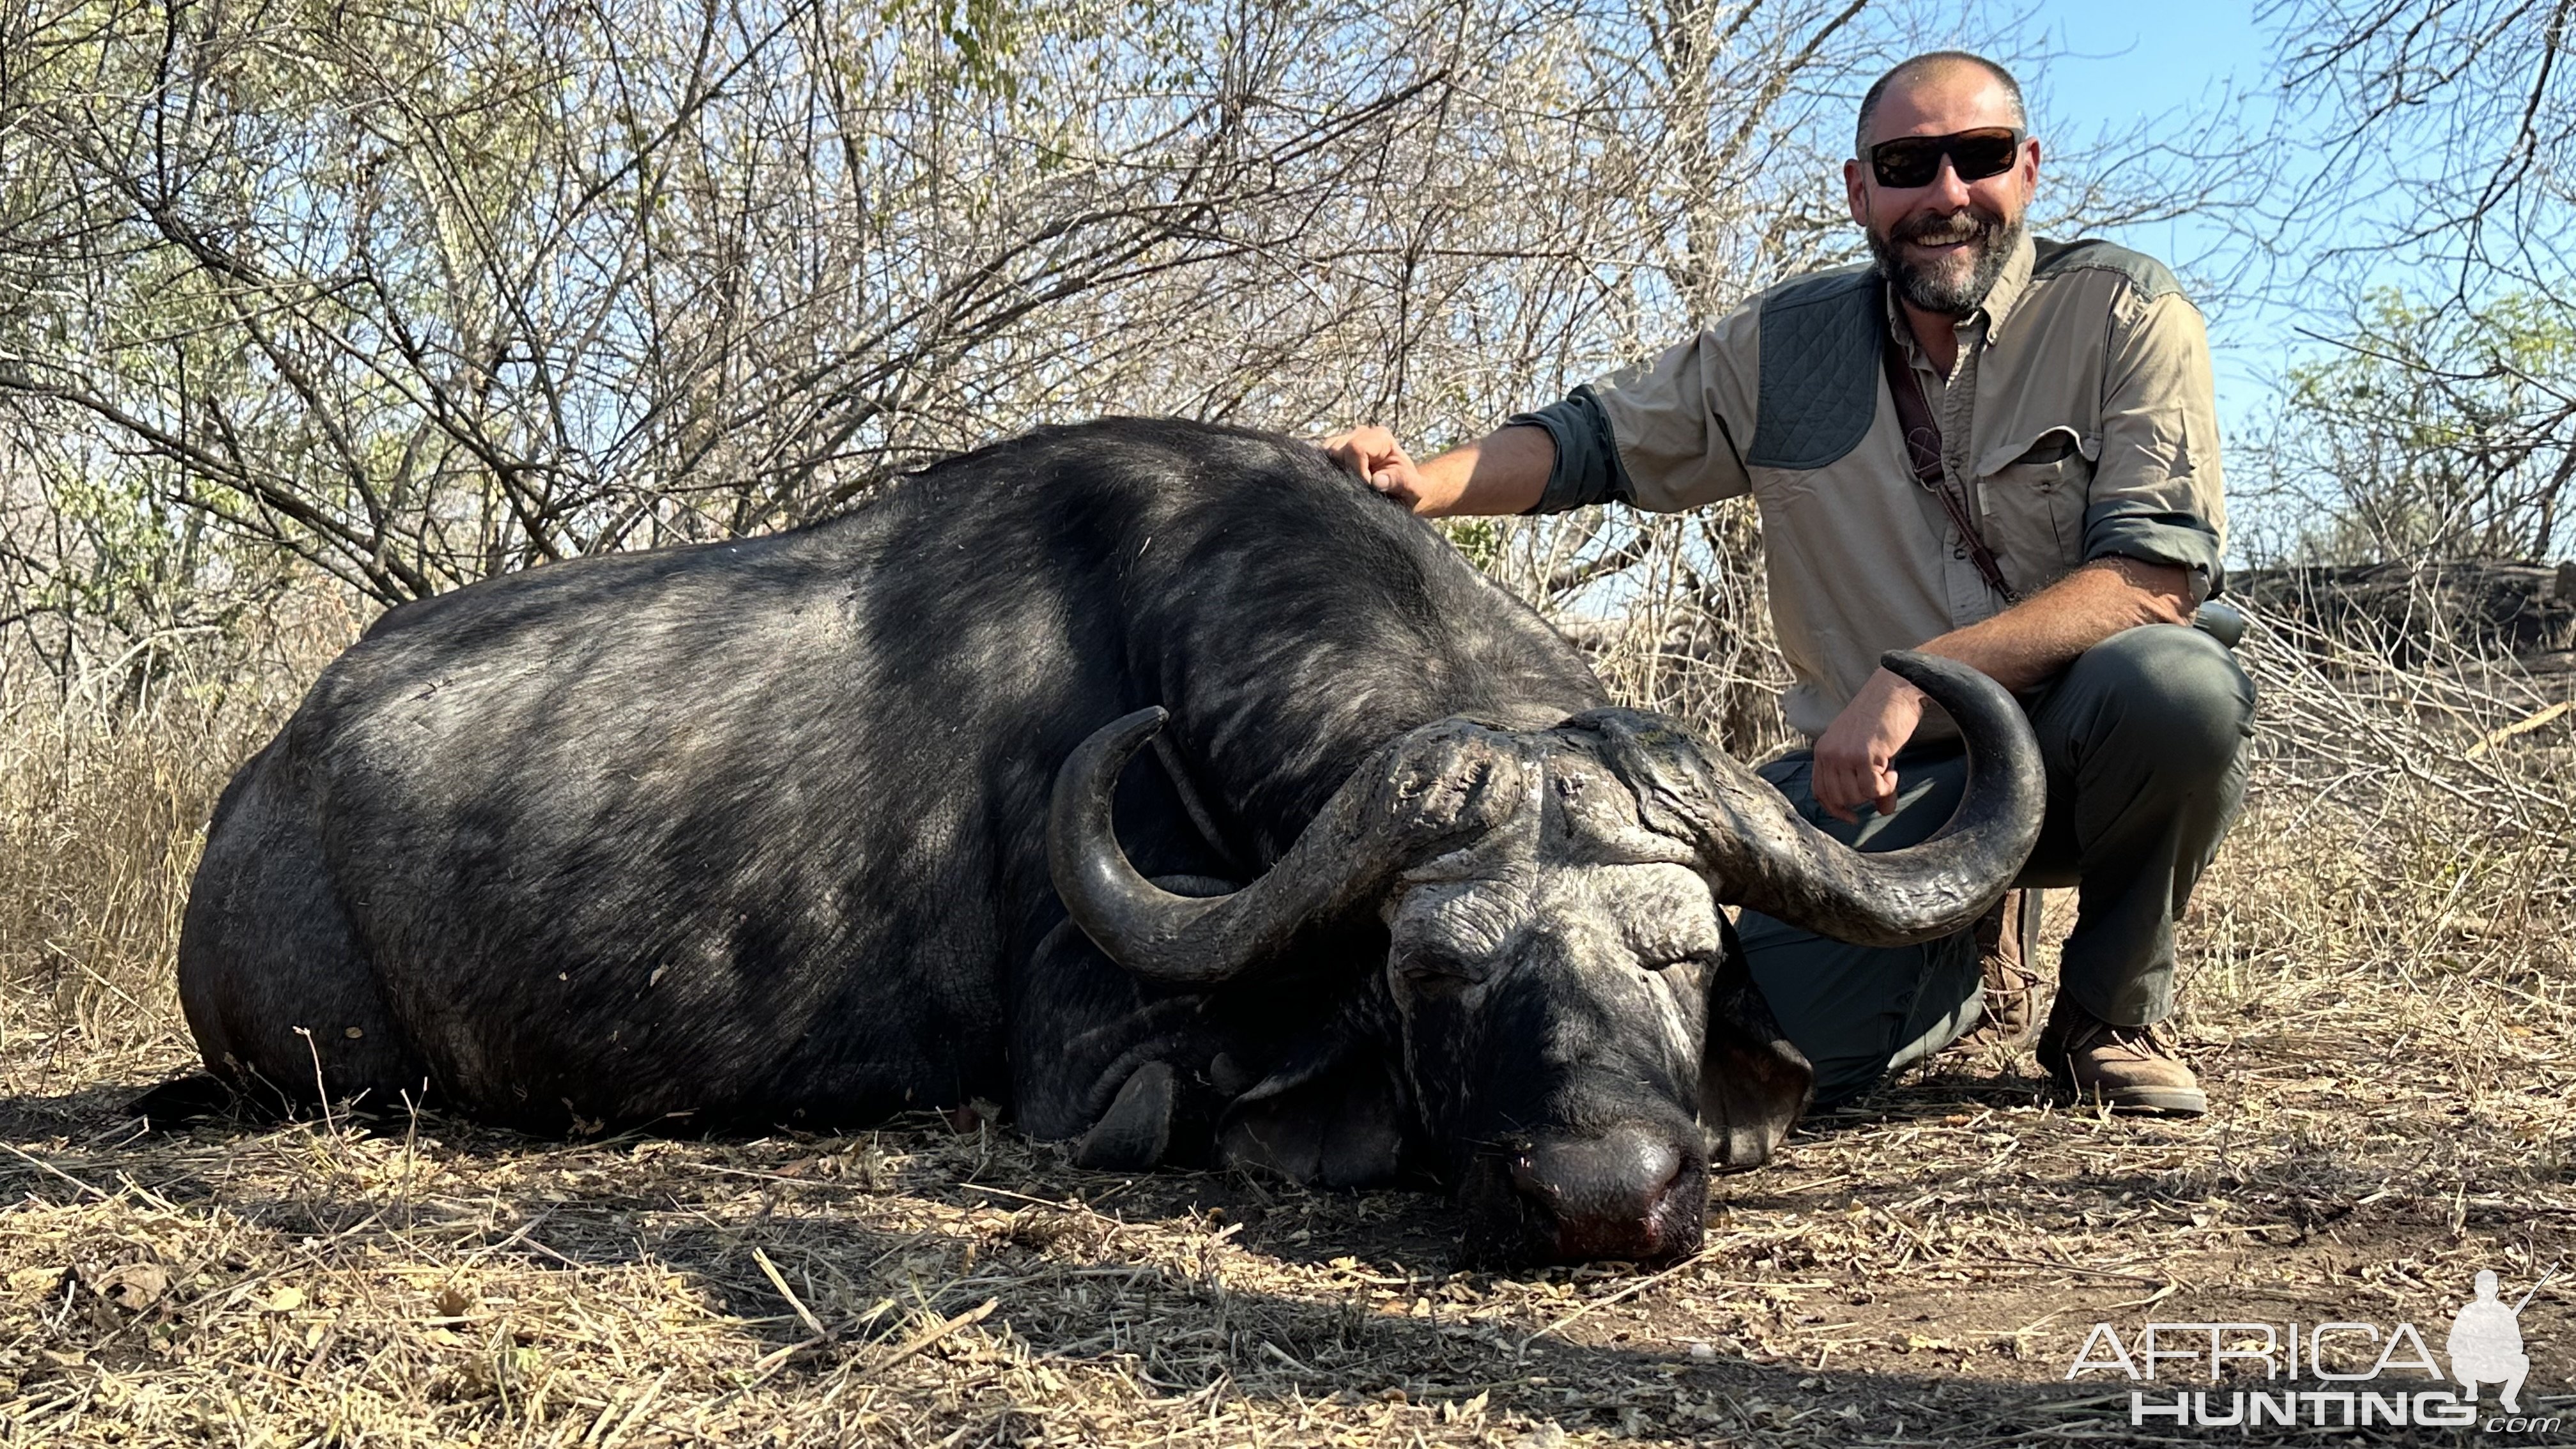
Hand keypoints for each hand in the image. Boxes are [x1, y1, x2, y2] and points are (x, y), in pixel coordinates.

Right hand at [1320, 425, 1426, 505]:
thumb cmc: (1410, 488)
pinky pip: (1323, 458)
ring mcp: (1347, 440)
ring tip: (1349, 486)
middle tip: (1356, 490)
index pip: (1356, 448)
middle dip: (1344, 472)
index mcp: (1381, 437)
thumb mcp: (1413, 488)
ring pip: (1327, 453)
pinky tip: (1338, 484)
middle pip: (1337, 449)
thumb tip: (1377, 482)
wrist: (1404, 491)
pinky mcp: (1338, 452)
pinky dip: (1327, 471)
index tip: (1366, 488)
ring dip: (1334, 472)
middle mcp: (1362, 433)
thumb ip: (1399, 482)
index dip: (1356, 471)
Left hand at [1811, 668, 1927, 824]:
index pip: (1820, 791)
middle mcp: (1828, 753)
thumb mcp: (1867, 750)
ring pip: (1856, 796)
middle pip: (1840, 799)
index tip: (1851, 818)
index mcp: (1823, 750)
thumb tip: (1883, 811)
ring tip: (1887, 771)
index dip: (1835, 809)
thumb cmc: (1882, 717)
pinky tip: (1892, 770)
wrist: (1895, 690)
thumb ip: (1868, 780)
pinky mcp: (1863, 755)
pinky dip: (1886, 787)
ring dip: (1876, 791)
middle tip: (1881, 781)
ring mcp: (1844, 754)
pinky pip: (1873, 789)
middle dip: (1863, 799)